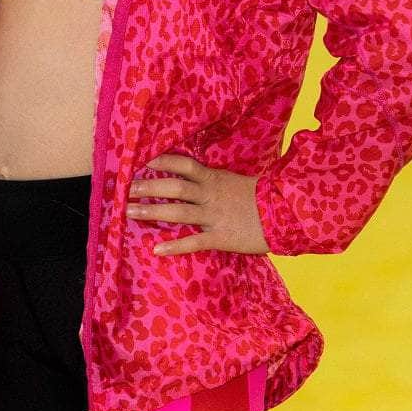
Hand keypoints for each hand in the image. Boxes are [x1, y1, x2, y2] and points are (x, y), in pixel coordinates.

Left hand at [125, 153, 269, 256]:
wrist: (285, 214)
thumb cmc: (261, 197)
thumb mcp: (236, 182)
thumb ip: (215, 182)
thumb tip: (193, 179)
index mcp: (214, 179)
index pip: (183, 165)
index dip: (162, 161)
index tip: (142, 161)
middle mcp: (210, 194)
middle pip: (174, 187)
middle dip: (148, 187)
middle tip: (126, 188)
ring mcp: (214, 216)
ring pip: (178, 212)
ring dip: (152, 211)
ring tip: (129, 212)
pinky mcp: (220, 237)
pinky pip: (193, 241)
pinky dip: (174, 246)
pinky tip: (157, 249)